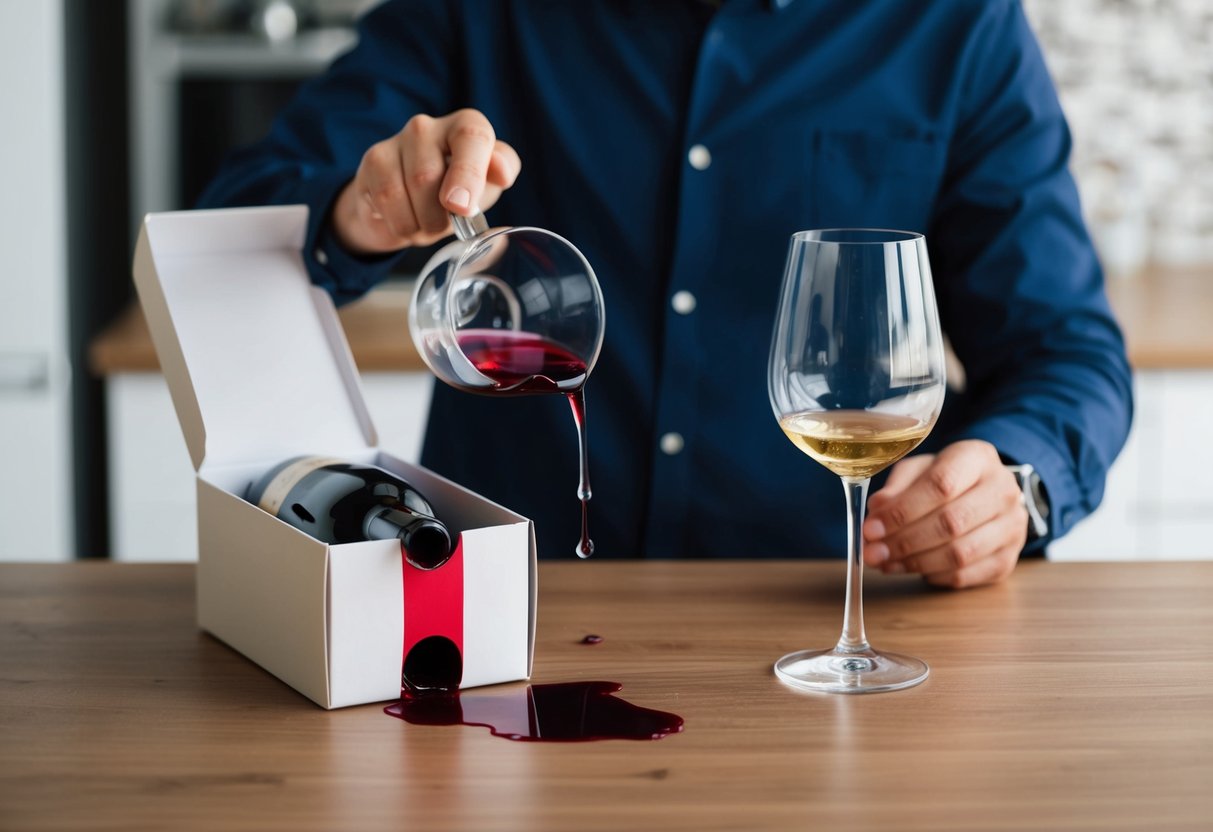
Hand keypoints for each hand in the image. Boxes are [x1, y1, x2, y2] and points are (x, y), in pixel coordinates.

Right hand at [330, 109, 521, 254]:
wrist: (413, 205)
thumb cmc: (459, 190)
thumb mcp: (488, 182)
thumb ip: (503, 170)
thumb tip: (501, 170)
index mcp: (464, 126)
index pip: (470, 136)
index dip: (467, 173)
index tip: (462, 208)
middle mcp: (426, 126)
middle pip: (427, 176)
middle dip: (438, 216)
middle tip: (445, 225)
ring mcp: (395, 141)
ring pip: (402, 192)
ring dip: (419, 223)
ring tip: (426, 222)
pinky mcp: (373, 161)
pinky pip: (384, 202)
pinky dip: (400, 223)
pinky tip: (405, 217)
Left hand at [862, 440, 1027, 588]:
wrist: (986, 495)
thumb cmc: (945, 479)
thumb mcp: (918, 471)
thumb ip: (896, 488)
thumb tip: (876, 513)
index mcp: (977, 457)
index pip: (940, 485)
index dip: (902, 511)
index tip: (871, 528)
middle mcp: (1003, 490)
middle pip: (951, 522)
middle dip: (904, 541)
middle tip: (872, 553)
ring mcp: (1012, 527)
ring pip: (959, 554)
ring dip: (914, 563)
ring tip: (885, 562)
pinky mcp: (1008, 559)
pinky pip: (964, 575)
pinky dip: (932, 575)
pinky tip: (910, 568)